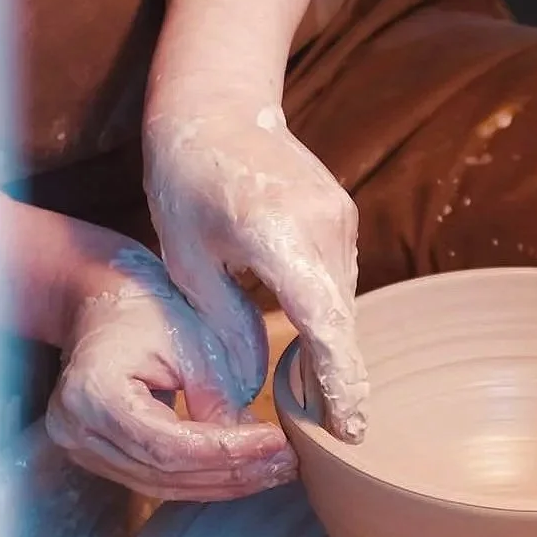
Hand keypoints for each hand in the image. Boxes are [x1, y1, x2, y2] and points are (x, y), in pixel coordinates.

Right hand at [45, 246, 296, 500]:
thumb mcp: (191, 342)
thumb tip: (256, 452)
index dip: (228, 452)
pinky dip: (200, 477)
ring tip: (272, 470)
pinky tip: (241, 470)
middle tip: (286, 464)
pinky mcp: (96, 454)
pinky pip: (153, 477)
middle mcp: (76, 431)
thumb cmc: (146, 306)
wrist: (99, 297)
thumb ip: (217, 400)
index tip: (277, 444)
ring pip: (161, 484)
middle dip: (232, 473)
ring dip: (222, 482)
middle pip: (165, 472)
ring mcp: (81, 448)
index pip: (170, 445)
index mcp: (94, 395)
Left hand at [144, 99, 368, 441]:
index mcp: (277, 234)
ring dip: (333, 343)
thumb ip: (224, 324)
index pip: (325, 323)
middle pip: (340, 318)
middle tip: (332, 431)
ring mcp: (338, 215)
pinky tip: (313, 338)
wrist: (216, 105)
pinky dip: (328, 310)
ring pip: (343, 299)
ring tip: (320, 397)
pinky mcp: (341, 212)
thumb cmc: (185, 179)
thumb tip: (249, 388)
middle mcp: (322, 224)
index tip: (351, 428)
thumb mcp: (188, 260)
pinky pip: (339, 275)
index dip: (340, 380)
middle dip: (339, 376)